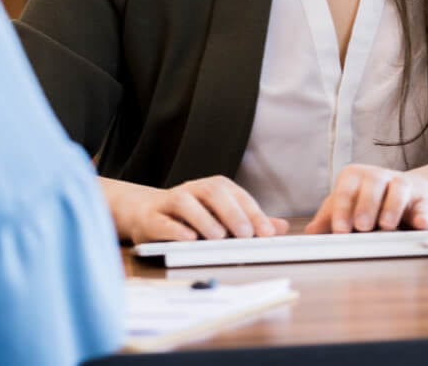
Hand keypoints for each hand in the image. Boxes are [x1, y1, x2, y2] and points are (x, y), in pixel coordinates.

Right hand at [102, 176, 288, 244]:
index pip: (236, 195)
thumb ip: (249, 222)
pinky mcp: (151, 217)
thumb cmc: (191, 218)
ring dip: (203, 219)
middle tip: (246, 234)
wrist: (146, 213)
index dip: (253, 212)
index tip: (266, 233)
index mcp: (212, 188)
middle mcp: (192, 190)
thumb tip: (280, 228)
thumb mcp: (221, 218)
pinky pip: (163, 220)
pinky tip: (188, 239)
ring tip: (218, 237)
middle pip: (212, 192)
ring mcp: (170, 201)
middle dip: (231, 212)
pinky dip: (175, 229)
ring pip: (186, 202)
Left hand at [304, 164, 427, 233]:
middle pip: (371, 185)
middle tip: (361, 227)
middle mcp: (378, 176)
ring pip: (398, 188)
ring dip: (392, 207)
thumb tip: (310, 233)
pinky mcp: (424, 198)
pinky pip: (424, 204)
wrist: (410, 194)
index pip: (346, 189)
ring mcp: (402, 184)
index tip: (339, 229)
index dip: (342, 208)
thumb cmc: (370, 201)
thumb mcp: (348, 206)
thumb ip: (329, 218)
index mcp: (354, 176)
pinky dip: (422, 214)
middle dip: (366, 206)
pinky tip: (420, 225)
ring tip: (386, 226)